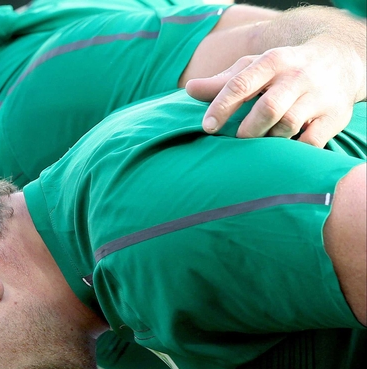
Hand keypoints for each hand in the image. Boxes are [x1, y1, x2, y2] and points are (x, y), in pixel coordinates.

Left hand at [186, 41, 364, 147]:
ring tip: (263, 139)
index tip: (208, 127)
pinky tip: (284, 149)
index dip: (221, 107)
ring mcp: (318, 96)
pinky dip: (294, 150)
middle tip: (239, 138)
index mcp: (272, 61)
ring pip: (288, 125)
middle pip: (268, 108)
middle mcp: (296, 77)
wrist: (339, 60)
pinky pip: (311, 141)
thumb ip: (222, 82)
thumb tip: (189, 89)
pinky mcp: (334, 116)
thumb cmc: (282, 69)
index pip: (241, 84)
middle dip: (248, 129)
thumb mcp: (253, 67)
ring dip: (270, 138)